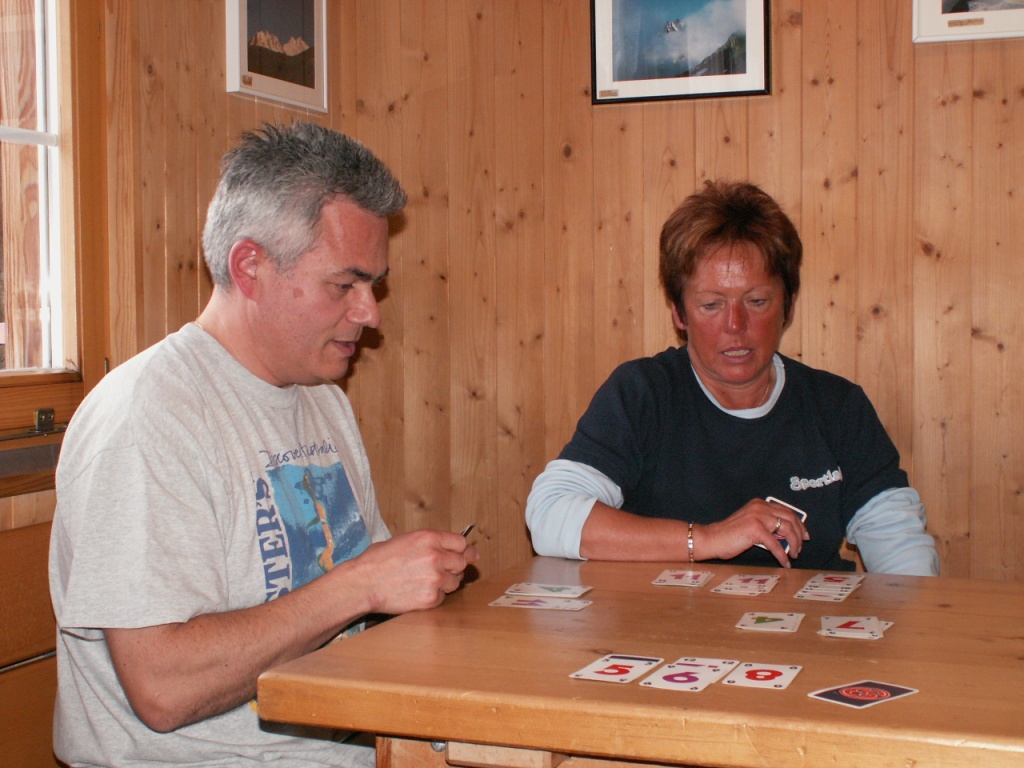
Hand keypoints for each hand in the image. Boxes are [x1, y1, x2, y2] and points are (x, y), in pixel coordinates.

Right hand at [346, 529, 479, 614]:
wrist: (363, 583)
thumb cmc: (378, 560)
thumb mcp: (405, 540)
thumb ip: (429, 544)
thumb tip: (449, 549)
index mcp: (429, 538)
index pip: (461, 543)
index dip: (462, 550)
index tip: (464, 555)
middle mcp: (436, 556)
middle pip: (462, 563)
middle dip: (455, 568)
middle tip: (442, 572)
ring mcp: (435, 578)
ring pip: (455, 582)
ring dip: (445, 584)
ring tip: (424, 583)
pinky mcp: (431, 598)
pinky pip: (443, 598)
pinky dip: (434, 597)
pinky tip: (417, 593)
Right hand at [694, 498, 808, 566]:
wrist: (712, 539)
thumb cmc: (729, 535)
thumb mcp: (751, 524)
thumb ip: (766, 525)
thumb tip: (786, 537)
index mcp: (760, 504)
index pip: (786, 511)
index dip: (799, 523)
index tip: (804, 535)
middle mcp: (760, 507)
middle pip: (790, 518)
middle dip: (800, 534)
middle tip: (802, 546)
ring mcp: (758, 517)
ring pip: (787, 529)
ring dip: (794, 544)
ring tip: (794, 554)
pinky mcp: (755, 529)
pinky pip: (776, 544)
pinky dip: (782, 555)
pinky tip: (784, 562)